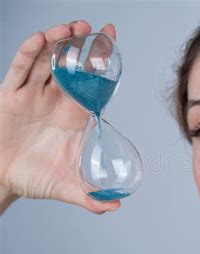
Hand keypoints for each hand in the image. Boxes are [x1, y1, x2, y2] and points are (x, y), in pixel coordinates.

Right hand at [0, 20, 119, 213]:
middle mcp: (57, 101)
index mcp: (76, 117)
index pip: (94, 85)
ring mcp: (34, 96)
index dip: (104, 66)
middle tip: (100, 29)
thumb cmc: (35, 178)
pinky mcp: (10, 95)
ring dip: (60, 43)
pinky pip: (20, 70)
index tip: (114, 44)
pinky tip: (41, 39)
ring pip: (48, 63)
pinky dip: (30, 54)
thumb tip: (115, 208)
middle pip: (73, 68)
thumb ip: (89, 197)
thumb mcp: (66, 187)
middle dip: (85, 48)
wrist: (1, 178)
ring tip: (74, 27)